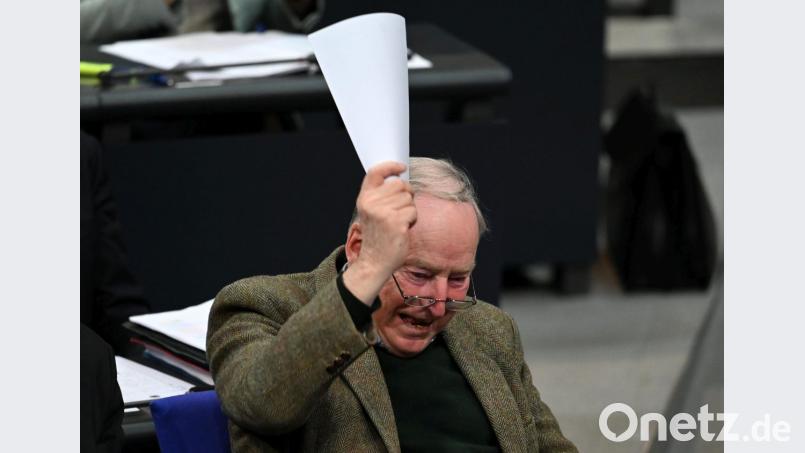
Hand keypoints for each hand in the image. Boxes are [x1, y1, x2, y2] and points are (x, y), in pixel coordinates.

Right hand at [343, 162, 415, 302]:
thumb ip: (380, 195)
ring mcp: (383, 213)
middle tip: (401, 209)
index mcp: (364, 199)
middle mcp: (371, 203)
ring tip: (399, 222)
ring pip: (408, 197)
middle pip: (399, 184)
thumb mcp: (371, 212)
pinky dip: (412, 219)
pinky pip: (413, 211)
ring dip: (409, 209)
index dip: (390, 166)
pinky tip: (403, 229)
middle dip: (406, 194)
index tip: (402, 168)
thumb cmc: (378, 236)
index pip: (375, 172)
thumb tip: (400, 179)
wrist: (375, 262)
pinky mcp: (396, 222)